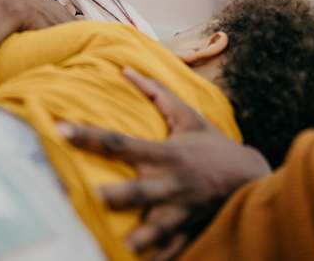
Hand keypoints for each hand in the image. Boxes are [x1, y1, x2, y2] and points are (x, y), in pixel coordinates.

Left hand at [58, 68, 270, 259]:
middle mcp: (171, 182)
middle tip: (96, 197)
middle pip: (140, 190)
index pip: (120, 143)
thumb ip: (156, 93)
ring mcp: (180, 209)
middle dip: (120, 196)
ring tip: (126, 246)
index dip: (90, 136)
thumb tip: (125, 70)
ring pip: (158, 227)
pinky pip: (174, 249)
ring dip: (143, 236)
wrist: (252, 177)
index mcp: (166, 153)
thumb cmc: (213, 144)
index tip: (61, 130)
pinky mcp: (188, 228)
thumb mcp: (188, 115)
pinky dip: (161, 257)